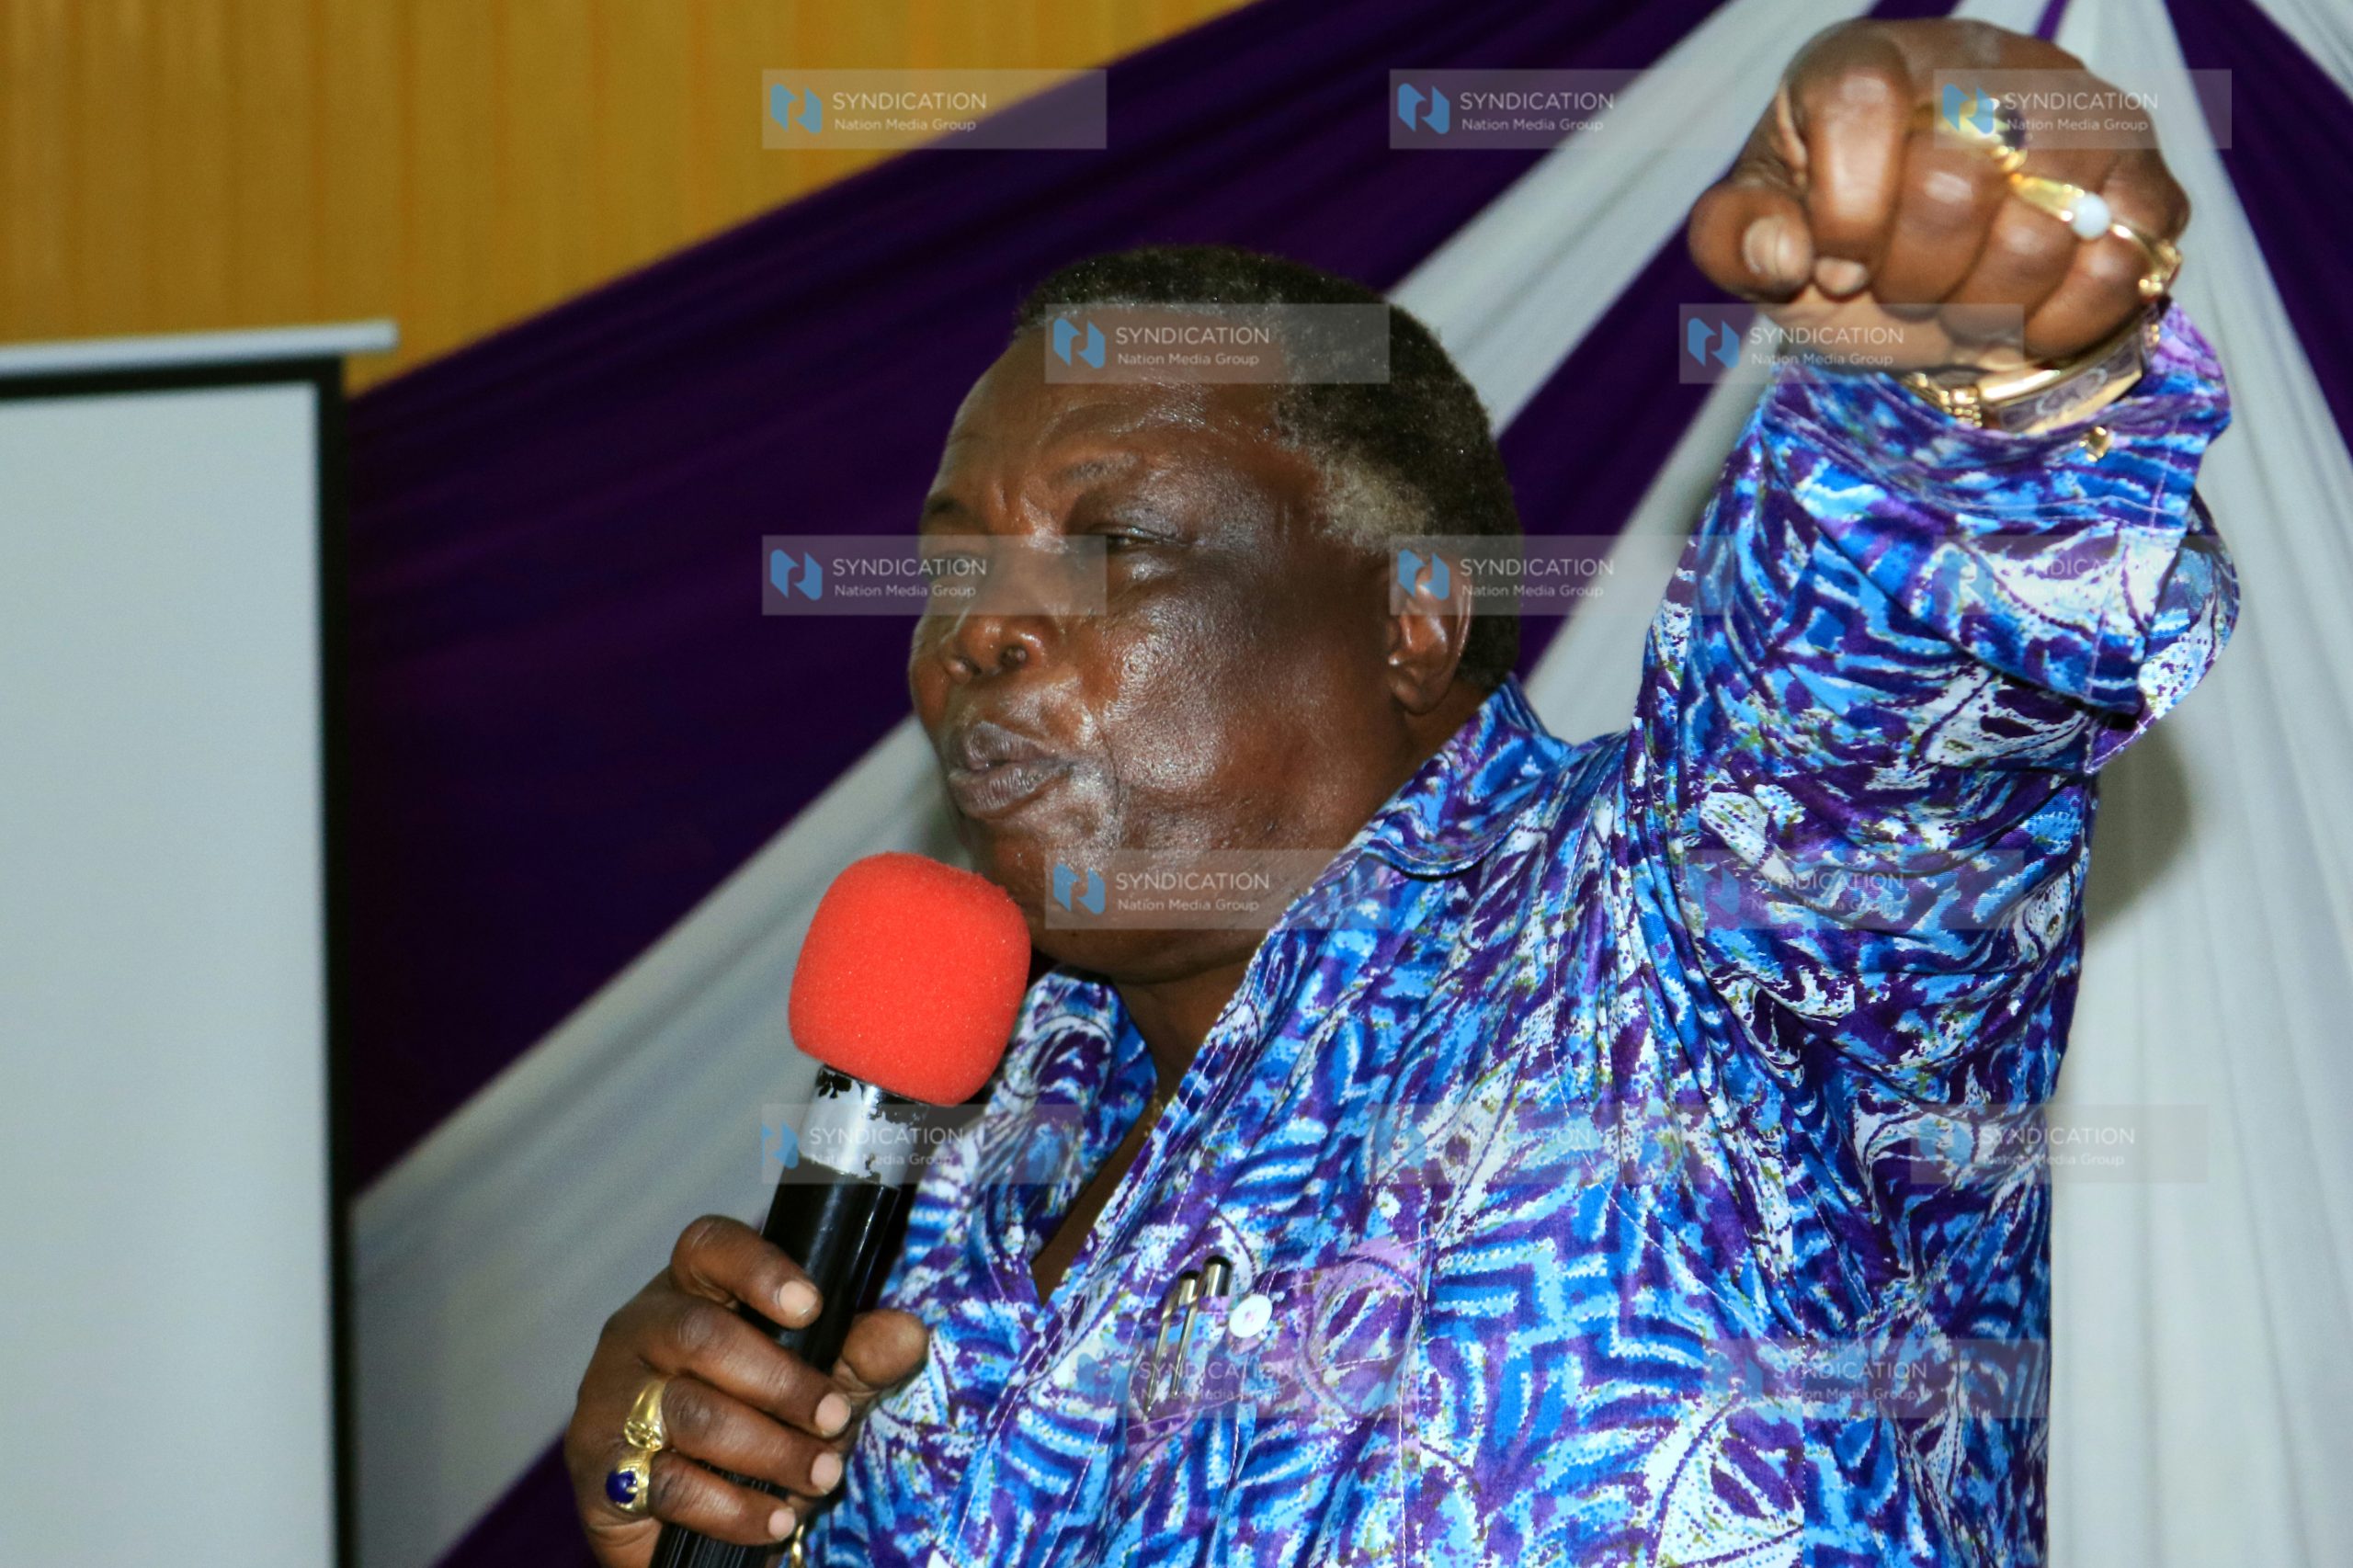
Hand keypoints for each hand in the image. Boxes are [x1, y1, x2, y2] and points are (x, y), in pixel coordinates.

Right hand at [563, 1214, 929, 1566]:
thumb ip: (860, 1354)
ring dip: (769, 1450)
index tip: (811, 1305)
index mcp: (692, 1289)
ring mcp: (610, 1398)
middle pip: (701, 1335)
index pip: (709, 1247)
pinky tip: (774, 1519)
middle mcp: (640, 1331)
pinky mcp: (600, 1471)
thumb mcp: (822, 1381)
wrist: (696, 1517)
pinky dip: (732, 1507)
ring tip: (821, 1477)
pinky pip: (668, 1483)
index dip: (757, 1268)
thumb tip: (908, 1333)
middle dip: (781, 1382)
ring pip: (689, 1413)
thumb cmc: (760, 1420)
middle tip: (834, 1420)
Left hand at [1689, 19, 2188, 367]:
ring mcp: (2079, 118)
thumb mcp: (1756, 243)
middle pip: (1957, 185)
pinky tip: (2019, 315)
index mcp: (1868, 63)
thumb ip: (1735, 240)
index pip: (1861, 106)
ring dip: (1982, 307)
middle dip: (1912, 277)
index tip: (1834, 266)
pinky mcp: (2143, 184)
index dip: (1847, 212)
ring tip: (1956, 299)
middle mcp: (1984, 67)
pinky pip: (2121, 267)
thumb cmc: (1829, 245)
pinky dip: (2058, 322)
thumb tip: (1782, 253)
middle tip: (1899, 290)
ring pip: (2044, 232)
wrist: (1915, 281)